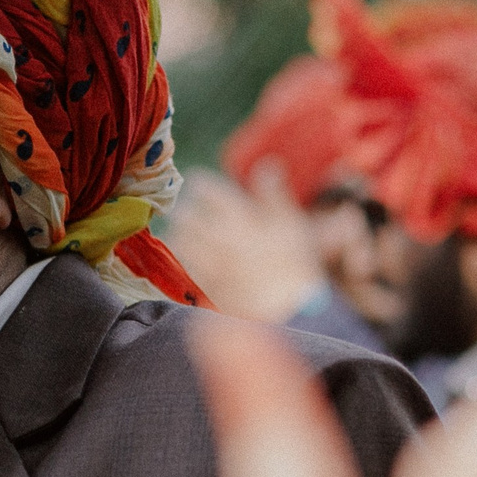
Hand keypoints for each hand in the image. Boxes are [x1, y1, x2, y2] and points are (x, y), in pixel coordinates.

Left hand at [167, 167, 325, 324]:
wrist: (291, 311)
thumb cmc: (296, 264)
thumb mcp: (291, 223)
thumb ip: (274, 194)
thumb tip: (267, 165)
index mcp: (240, 216)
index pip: (208, 190)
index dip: (200, 183)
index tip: (198, 182)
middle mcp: (219, 237)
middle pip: (186, 216)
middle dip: (184, 210)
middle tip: (186, 209)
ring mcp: (210, 263)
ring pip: (182, 242)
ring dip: (181, 235)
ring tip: (184, 234)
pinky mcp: (208, 287)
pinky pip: (189, 269)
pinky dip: (188, 261)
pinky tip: (193, 261)